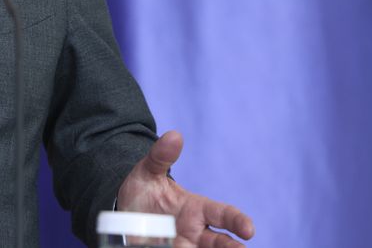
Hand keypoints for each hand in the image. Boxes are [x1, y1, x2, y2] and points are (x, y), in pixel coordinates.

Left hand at [116, 131, 254, 247]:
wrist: (123, 211)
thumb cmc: (143, 190)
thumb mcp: (148, 171)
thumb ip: (160, 156)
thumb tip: (174, 135)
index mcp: (196, 209)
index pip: (224, 214)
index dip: (238, 221)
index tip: (248, 229)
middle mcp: (195, 232)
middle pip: (220, 243)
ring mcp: (185, 245)